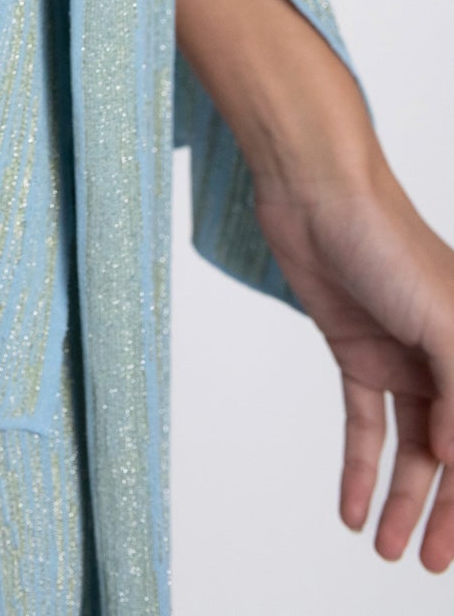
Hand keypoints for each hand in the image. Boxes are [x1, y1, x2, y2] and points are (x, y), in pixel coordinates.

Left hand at [253, 154, 453, 572]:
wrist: (315, 190)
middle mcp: (446, 359)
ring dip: (400, 499)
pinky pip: (363, 422)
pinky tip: (350, 507)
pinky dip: (358, 466)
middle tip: (428, 564)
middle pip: (451, 453)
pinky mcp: (355, 351)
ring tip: (385, 549)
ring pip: (410, 446)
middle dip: (444, 513)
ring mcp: (401, 357)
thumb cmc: (389, 239)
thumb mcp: (442, 320)